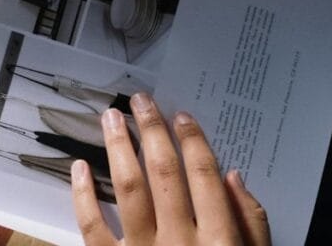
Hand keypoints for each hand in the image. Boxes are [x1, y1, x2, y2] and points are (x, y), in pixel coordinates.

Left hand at [71, 93, 270, 244]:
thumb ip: (251, 223)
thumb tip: (231, 174)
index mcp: (219, 241)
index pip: (203, 176)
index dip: (192, 140)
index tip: (180, 114)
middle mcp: (180, 243)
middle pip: (164, 174)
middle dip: (151, 132)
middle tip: (140, 101)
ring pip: (128, 191)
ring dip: (118, 150)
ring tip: (111, 119)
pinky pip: (92, 228)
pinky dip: (82, 196)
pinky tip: (80, 168)